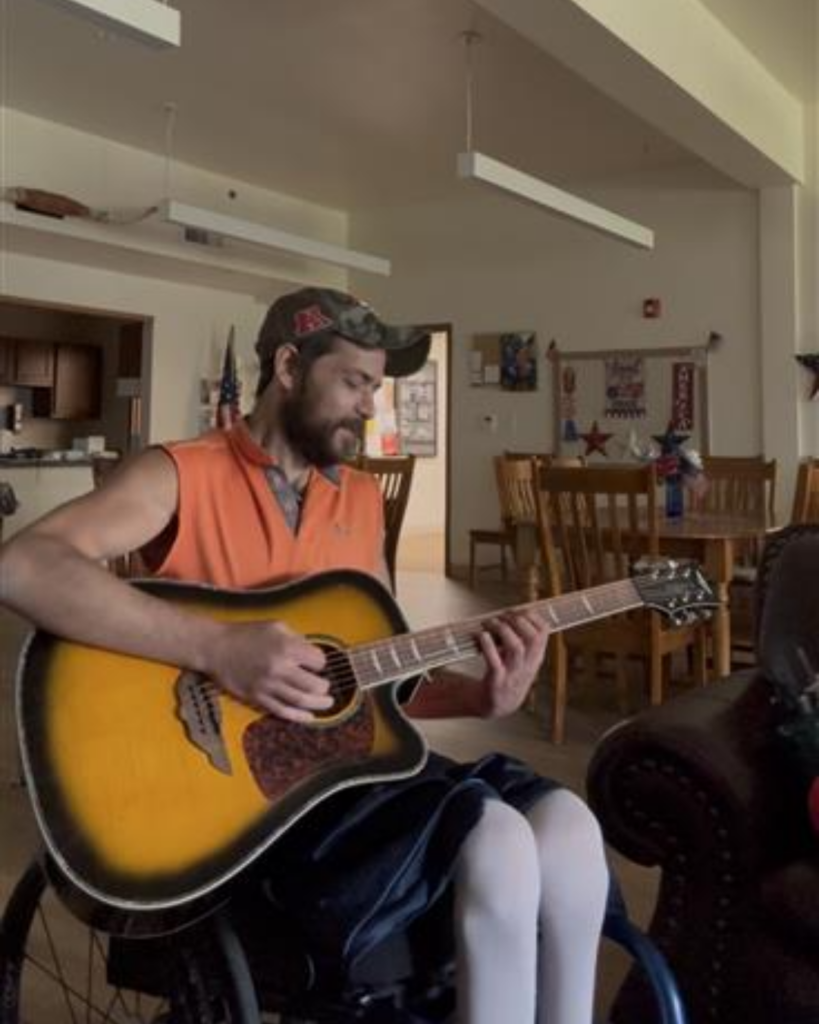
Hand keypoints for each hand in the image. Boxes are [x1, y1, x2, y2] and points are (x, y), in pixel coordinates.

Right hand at [205, 620, 330, 722]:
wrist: (215, 647)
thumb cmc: (246, 634)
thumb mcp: (276, 626)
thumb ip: (297, 639)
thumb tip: (314, 654)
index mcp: (286, 647)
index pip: (317, 661)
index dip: (320, 662)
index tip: (317, 663)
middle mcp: (278, 668)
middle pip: (313, 685)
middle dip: (324, 687)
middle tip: (326, 687)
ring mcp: (267, 685)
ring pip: (300, 701)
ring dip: (318, 704)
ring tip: (327, 703)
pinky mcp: (257, 697)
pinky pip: (282, 711)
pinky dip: (298, 716)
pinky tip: (309, 717)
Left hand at [474, 610, 549, 717]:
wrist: (496, 705)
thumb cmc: (508, 675)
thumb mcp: (523, 658)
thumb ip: (522, 639)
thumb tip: (515, 611)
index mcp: (535, 658)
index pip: (544, 634)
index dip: (533, 617)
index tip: (519, 610)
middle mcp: (527, 666)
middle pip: (532, 638)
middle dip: (518, 621)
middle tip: (503, 615)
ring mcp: (512, 674)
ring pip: (515, 647)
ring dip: (503, 630)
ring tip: (490, 622)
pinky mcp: (495, 681)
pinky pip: (493, 661)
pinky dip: (487, 644)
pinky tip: (481, 635)